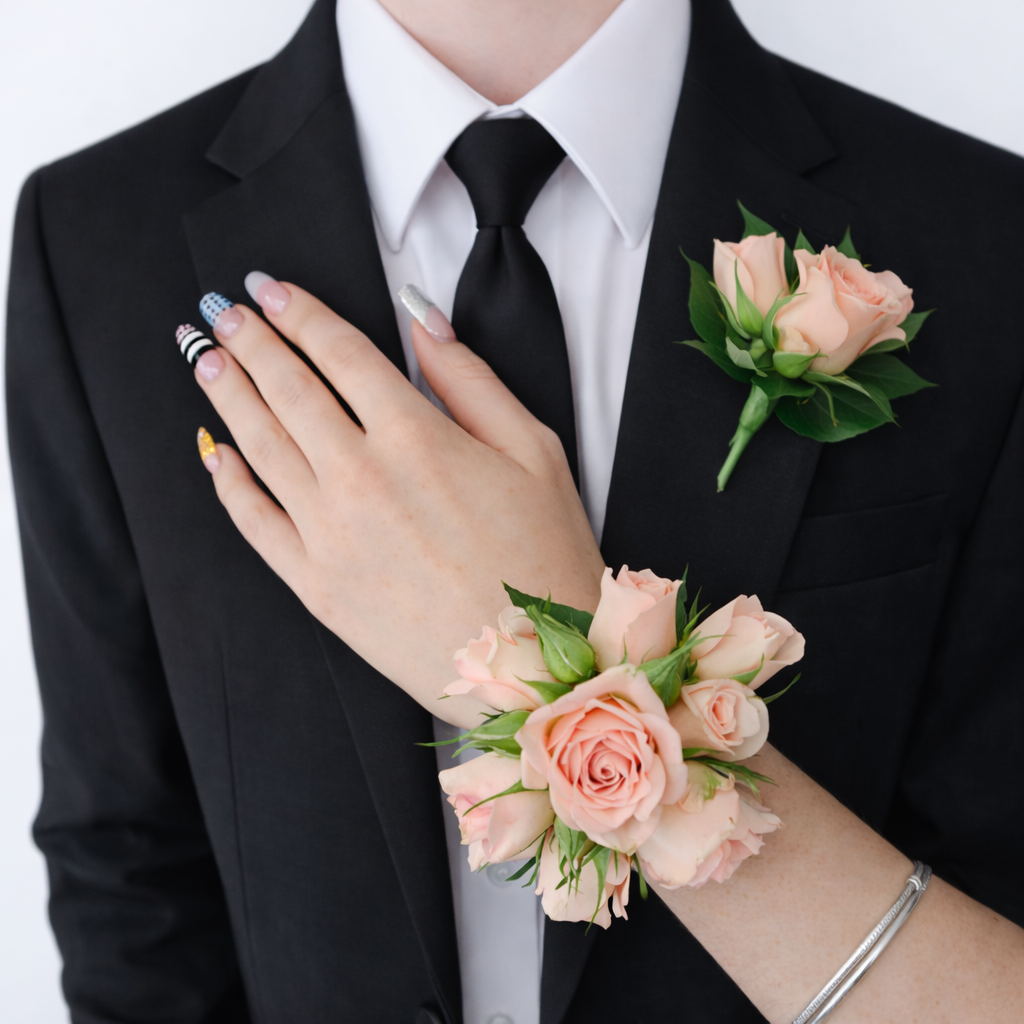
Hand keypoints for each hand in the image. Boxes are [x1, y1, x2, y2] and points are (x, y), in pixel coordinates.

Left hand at [192, 278, 603, 727]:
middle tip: (223, 310)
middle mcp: (360, 477)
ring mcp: (328, 533)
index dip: (300, 313)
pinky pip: (253, 521)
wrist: (531, 664)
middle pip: (287, 388)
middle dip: (250, 340)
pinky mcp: (314, 584)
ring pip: (259, 445)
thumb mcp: (533, 450)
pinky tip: (215, 451)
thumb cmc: (542, 558)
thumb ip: (470, 379)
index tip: (272, 289)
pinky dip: (228, 480)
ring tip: (207, 357)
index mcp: (416, 437)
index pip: (340, 353)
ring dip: (228, 392)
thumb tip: (422, 319)